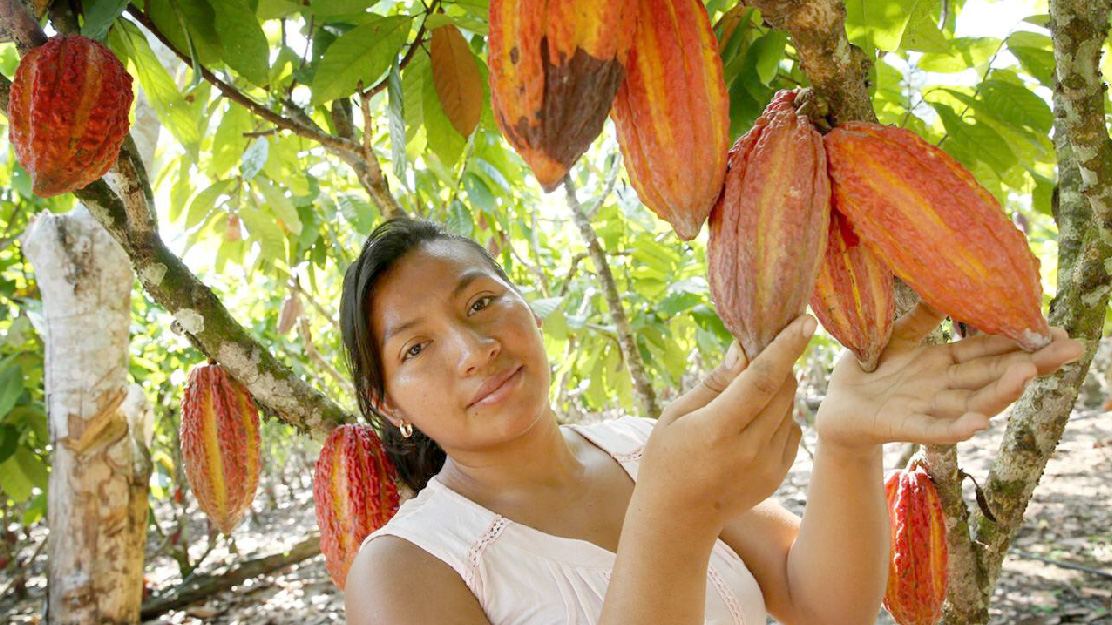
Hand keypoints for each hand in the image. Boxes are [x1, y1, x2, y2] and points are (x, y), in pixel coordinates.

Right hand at [636, 315, 815, 533]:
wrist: (677, 519)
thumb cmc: (666, 458)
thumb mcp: (676, 415)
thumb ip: (715, 383)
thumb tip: (744, 348)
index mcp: (718, 430)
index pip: (762, 380)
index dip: (785, 347)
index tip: (806, 321)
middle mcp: (749, 449)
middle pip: (784, 389)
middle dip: (779, 363)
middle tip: (760, 352)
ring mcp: (768, 466)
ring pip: (790, 408)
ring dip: (777, 391)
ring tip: (745, 399)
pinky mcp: (778, 476)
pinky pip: (791, 430)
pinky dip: (779, 416)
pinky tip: (751, 424)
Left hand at [816, 302, 1084, 449]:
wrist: (835, 408)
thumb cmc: (866, 373)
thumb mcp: (894, 338)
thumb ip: (920, 318)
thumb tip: (945, 283)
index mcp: (943, 363)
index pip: (989, 350)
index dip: (1022, 341)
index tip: (1059, 330)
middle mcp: (944, 387)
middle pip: (994, 375)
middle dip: (1033, 363)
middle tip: (1072, 350)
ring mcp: (928, 409)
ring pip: (973, 402)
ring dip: (1001, 391)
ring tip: (1028, 374)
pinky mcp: (903, 427)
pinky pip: (933, 430)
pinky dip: (955, 428)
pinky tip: (977, 423)